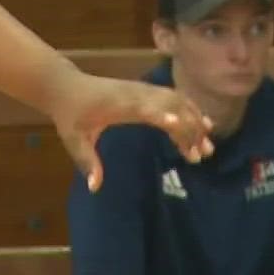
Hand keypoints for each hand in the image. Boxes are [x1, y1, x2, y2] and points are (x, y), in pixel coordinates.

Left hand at [50, 71, 213, 191]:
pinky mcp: (144, 90)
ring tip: (208, 146)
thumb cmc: (71, 114)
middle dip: (188, 128)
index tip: (180, 126)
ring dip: (194, 120)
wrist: (66, 86)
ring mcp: (142, 89)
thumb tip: (95, 187)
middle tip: (203, 155)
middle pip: (169, 106)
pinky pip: (172, 96)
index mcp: (120, 105)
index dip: (163, 116)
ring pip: (175, 100)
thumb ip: (86, 161)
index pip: (146, 108)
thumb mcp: (73, 139)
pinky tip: (202, 123)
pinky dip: (189, 109)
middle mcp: (136, 94)